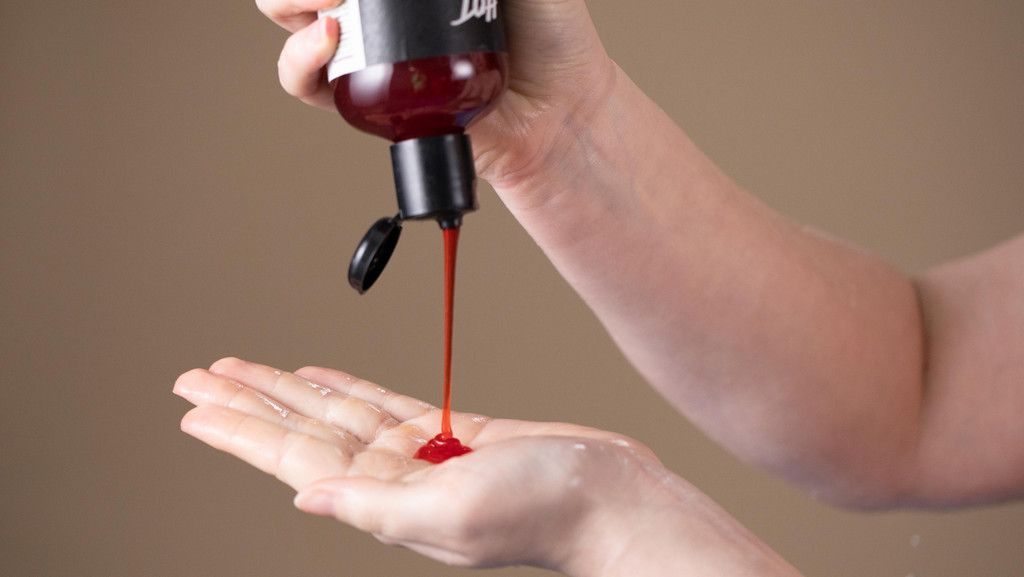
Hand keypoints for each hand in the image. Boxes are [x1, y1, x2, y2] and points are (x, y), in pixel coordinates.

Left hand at [174, 357, 659, 569]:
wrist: (614, 498)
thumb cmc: (550, 511)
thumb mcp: (456, 511)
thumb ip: (379, 506)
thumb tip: (308, 499)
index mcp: (388, 502)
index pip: (295, 461)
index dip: (243, 433)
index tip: (197, 409)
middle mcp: (395, 480)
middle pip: (303, 432)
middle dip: (250, 404)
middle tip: (199, 378)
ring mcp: (421, 456)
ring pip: (336, 413)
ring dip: (289, 390)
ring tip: (244, 370)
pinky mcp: (453, 434)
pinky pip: (384, 405)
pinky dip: (348, 389)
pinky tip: (321, 378)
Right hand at [259, 0, 614, 188]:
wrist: (562, 108)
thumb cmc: (549, 36)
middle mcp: (381, 12)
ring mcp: (369, 55)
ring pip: (293, 24)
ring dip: (294, 3)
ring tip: (332, 2)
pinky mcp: (367, 104)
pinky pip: (309, 85)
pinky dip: (301, 60)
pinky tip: (329, 40)